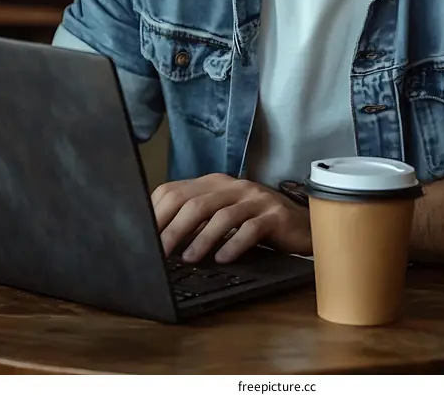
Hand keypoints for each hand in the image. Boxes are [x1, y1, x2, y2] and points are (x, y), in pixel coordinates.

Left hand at [151, 173, 311, 263]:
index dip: (155, 214)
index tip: (141, 238)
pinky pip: (251, 229)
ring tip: (189, 259)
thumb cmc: (255, 222)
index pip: (175, 191)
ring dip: (201, 239)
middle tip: (159, 254)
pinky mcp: (275, 215)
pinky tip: (223, 258)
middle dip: (172, 229)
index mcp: (213, 183)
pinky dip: (234, 244)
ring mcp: (255, 199)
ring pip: (222, 215)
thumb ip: (195, 222)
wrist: (302, 223)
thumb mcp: (221, 217)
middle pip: (195, 202)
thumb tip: (158, 243)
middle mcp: (233, 186)